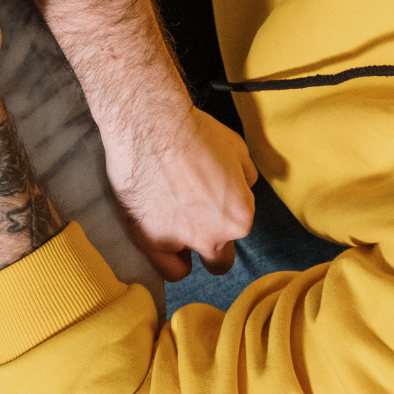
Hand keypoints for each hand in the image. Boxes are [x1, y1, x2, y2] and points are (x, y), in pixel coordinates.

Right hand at [106, 107, 257, 280]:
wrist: (150, 125)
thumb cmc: (192, 131)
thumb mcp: (236, 148)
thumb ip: (245, 177)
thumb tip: (242, 185)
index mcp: (240, 216)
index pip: (238, 229)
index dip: (223, 216)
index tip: (210, 202)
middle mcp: (214, 236)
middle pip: (220, 258)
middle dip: (210, 241)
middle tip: (193, 217)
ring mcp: (180, 241)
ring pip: (191, 264)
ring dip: (186, 249)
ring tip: (172, 223)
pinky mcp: (149, 240)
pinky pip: (168, 269)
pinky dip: (168, 259)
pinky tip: (162, 240)